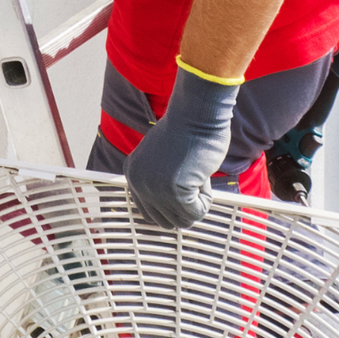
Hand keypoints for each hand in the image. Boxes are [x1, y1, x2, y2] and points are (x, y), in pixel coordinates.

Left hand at [124, 64, 238, 229]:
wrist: (195, 115)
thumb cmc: (185, 133)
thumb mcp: (160, 159)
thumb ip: (159, 181)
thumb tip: (170, 212)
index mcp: (132, 173)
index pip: (148, 213)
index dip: (169, 209)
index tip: (183, 198)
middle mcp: (137, 183)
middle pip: (164, 222)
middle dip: (184, 209)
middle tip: (191, 183)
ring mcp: (154, 190)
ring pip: (183, 221)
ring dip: (196, 202)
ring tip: (194, 174)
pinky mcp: (174, 193)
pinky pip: (198, 213)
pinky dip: (206, 198)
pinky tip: (201, 174)